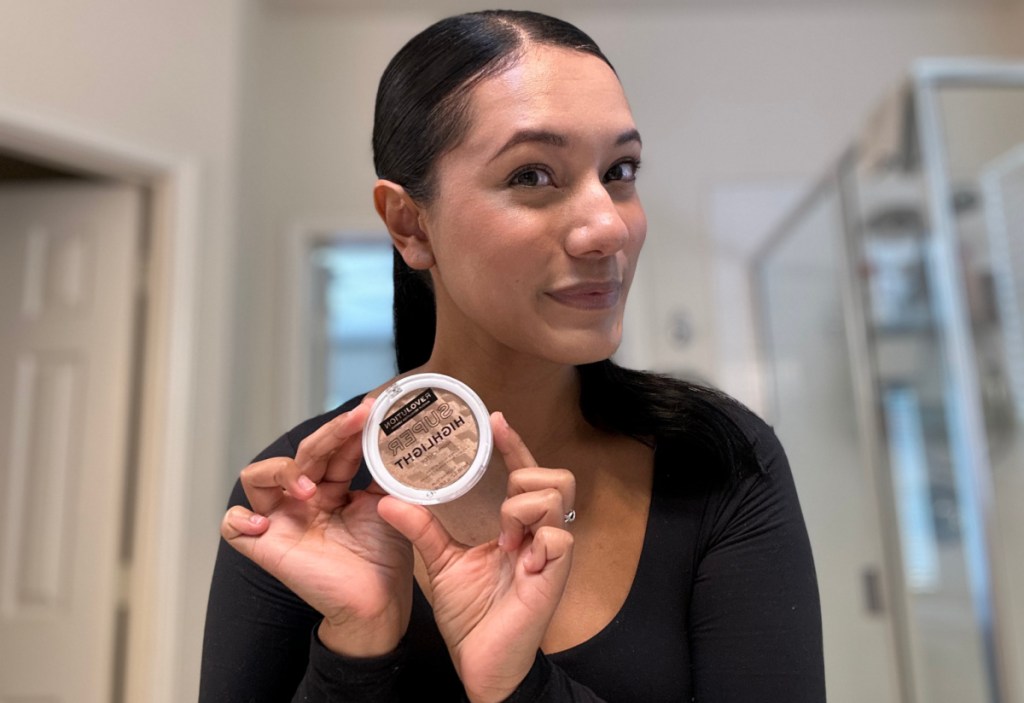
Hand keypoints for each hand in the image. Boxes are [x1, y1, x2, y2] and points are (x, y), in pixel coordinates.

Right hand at [220, 396, 413, 656]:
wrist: (379, 601)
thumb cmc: (384, 556)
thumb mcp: (387, 504)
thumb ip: (381, 473)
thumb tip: (387, 439)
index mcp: (331, 487)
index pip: (332, 450)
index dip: (348, 430)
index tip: (371, 411)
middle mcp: (303, 499)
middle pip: (302, 454)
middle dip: (329, 434)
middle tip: (355, 420)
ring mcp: (282, 520)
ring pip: (257, 476)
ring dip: (283, 471)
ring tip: (310, 487)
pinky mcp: (265, 546)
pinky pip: (232, 526)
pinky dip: (241, 519)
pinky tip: (266, 522)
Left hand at [378, 412, 575, 702]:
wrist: (482, 661)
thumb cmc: (471, 611)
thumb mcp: (441, 561)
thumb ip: (422, 527)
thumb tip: (387, 499)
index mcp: (516, 523)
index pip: (521, 471)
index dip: (511, 443)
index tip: (492, 419)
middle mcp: (539, 531)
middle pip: (555, 475)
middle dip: (525, 474)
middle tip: (500, 504)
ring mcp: (551, 551)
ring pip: (556, 495)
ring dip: (523, 505)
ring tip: (503, 534)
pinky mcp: (556, 573)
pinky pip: (559, 536)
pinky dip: (533, 538)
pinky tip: (513, 555)